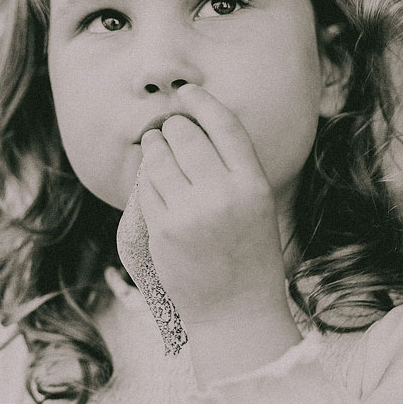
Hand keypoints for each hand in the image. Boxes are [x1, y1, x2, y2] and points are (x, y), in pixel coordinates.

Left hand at [133, 85, 293, 335]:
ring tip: (156, 147)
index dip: (204, 102)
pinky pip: (145, 186)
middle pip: (186, 136)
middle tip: (170, 130)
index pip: (225, 125)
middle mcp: (222, 194)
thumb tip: (198, 126)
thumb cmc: (249, 257)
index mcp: (253, 185)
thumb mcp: (257, 207)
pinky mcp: (162, 228)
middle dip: (174, 127)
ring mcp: (189, 212)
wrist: (236, 312)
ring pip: (159, 156)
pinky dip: (146, 177)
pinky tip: (152, 179)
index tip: (189, 91)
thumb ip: (233, 169)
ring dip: (154, 146)